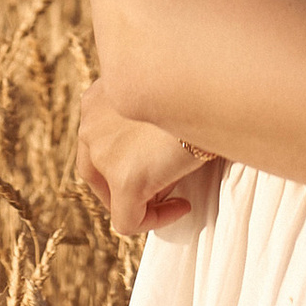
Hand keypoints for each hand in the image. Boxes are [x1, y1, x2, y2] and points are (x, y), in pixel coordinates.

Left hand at [78, 78, 222, 238]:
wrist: (214, 85)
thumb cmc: (201, 84)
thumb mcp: (163, 94)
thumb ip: (146, 115)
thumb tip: (158, 152)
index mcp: (98, 98)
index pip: (98, 141)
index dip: (126, 158)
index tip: (159, 160)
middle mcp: (91, 123)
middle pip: (96, 171)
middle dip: (126, 184)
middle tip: (162, 185)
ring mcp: (103, 152)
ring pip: (112, 197)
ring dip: (142, 199)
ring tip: (176, 192)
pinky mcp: (124, 180)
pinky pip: (129, 220)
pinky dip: (156, 219)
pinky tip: (183, 205)